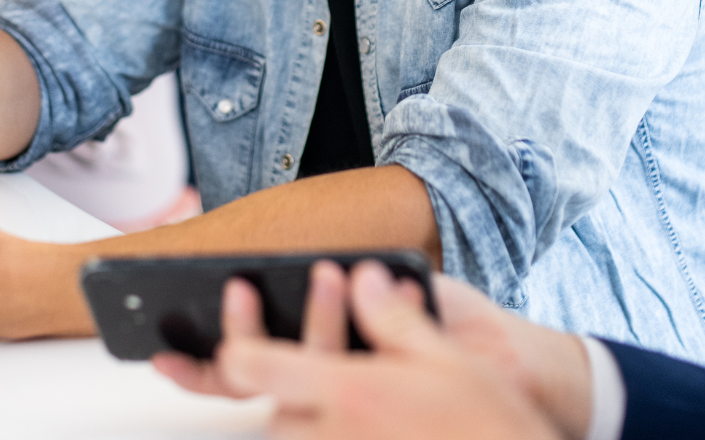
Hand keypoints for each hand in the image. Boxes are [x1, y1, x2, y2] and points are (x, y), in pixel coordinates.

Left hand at [156, 261, 567, 439]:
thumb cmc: (486, 420)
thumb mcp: (445, 355)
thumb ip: (395, 316)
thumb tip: (366, 279)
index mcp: (349, 392)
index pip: (255, 369)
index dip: (228, 345)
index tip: (218, 322)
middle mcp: (334, 433)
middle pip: (266, 403)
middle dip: (250, 364)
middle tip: (236, 320)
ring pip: (287, 432)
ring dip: (282, 400)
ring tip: (270, 363)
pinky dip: (308, 426)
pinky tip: (314, 407)